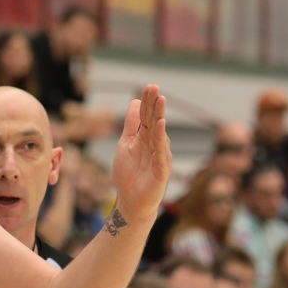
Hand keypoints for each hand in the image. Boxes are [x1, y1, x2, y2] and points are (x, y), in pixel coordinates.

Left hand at [108, 84, 171, 222]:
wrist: (131, 200)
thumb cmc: (129, 173)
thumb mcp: (125, 145)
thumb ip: (130, 126)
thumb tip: (134, 103)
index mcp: (145, 137)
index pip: (147, 116)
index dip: (147, 102)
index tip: (149, 86)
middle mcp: (155, 144)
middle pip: (155, 121)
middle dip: (155, 104)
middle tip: (155, 88)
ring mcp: (160, 156)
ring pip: (159, 134)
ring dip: (159, 117)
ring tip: (160, 101)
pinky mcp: (161, 170)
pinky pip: (161, 152)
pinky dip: (161, 139)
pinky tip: (160, 126)